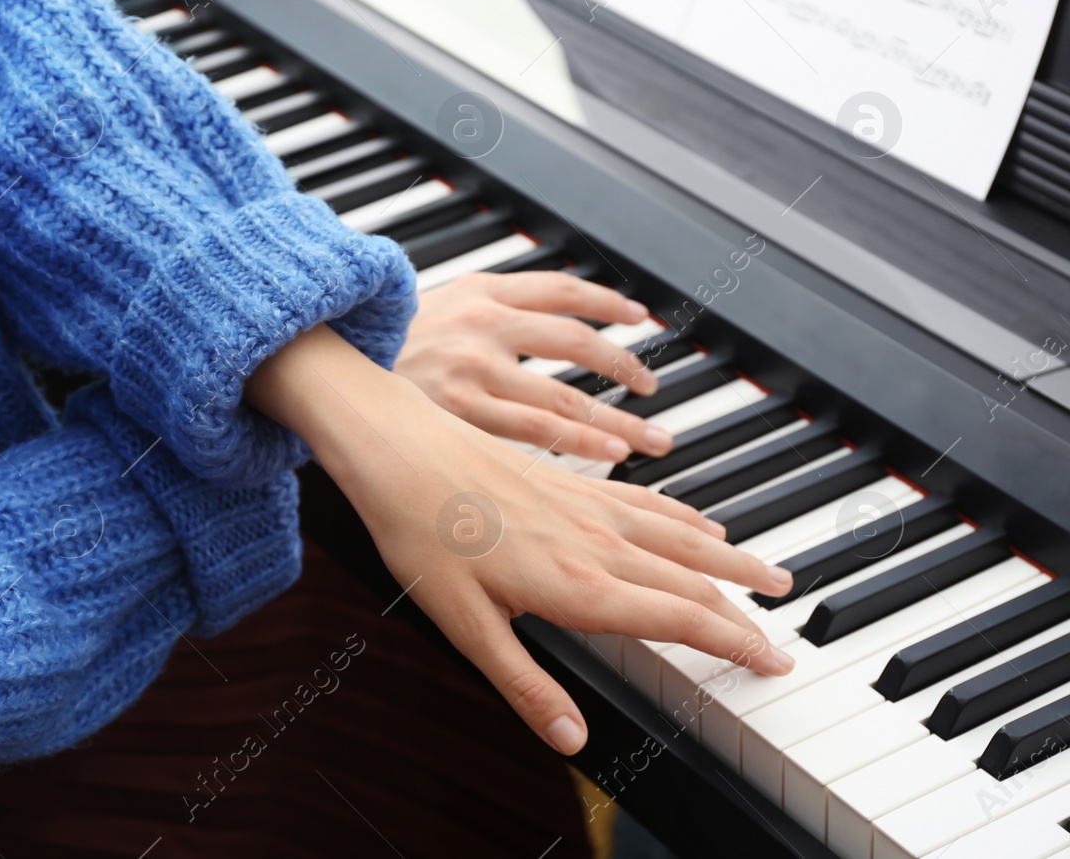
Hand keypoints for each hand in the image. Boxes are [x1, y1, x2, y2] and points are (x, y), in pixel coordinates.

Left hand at [246, 326, 793, 754]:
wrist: (398, 450)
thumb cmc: (423, 536)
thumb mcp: (465, 626)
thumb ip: (524, 684)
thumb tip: (571, 739)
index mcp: (579, 585)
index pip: (678, 620)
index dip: (733, 643)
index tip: (774, 662)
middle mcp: (595, 542)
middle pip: (690, 579)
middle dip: (744, 606)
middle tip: (789, 626)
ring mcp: (585, 506)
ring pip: (678, 535)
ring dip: (726, 558)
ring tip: (765, 573)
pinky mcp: (567, 481)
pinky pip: (645, 502)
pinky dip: (684, 517)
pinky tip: (697, 521)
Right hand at [394, 271, 671, 462]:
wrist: (322, 363)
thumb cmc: (382, 344)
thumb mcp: (437, 305)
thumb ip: (489, 309)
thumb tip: (548, 318)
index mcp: (479, 290)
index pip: (562, 290)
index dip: (608, 303)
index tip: (639, 319)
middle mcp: (480, 325)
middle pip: (575, 341)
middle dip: (623, 366)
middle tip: (651, 387)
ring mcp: (470, 371)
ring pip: (563, 396)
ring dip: (616, 420)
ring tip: (650, 440)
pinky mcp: (457, 413)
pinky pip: (534, 432)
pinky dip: (579, 442)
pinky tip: (608, 454)